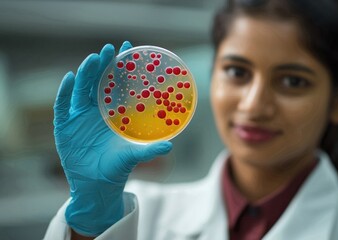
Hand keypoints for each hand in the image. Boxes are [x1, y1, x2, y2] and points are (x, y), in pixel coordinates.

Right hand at [53, 41, 171, 236]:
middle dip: (102, 65)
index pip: (116, 84)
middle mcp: (95, 111)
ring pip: (81, 90)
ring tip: (93, 59)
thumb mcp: (133, 156)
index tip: (128, 49)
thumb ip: (150, 151)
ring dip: (86, 73)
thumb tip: (170, 146)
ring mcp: (79, 117)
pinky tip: (70, 78)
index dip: (120, 67)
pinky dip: (65, 92)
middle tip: (109, 49)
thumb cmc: (117, 168)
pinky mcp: (64, 126)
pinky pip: (62, 106)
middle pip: (97, 82)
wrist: (97, 186)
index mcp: (112, 113)